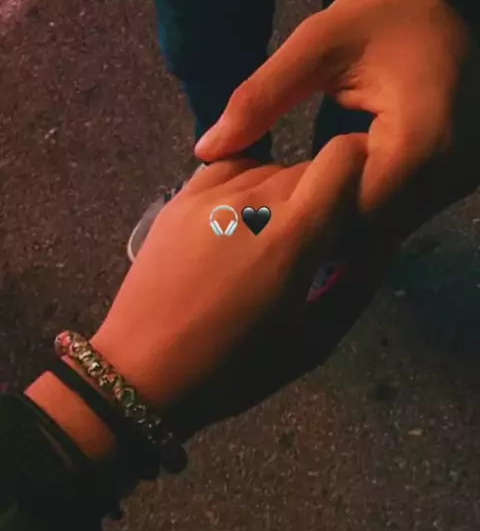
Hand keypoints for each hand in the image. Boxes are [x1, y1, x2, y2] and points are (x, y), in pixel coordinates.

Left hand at [91, 138, 365, 409]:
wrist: (142, 374)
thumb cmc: (234, 369)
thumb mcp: (313, 343)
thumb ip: (355, 286)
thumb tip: (377, 244)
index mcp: (295, 234)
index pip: (343, 157)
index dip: (361, 168)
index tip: (359, 202)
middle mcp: (254, 199)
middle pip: (308, 166)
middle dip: (323, 194)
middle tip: (314, 238)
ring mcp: (210, 194)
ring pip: (267, 166)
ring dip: (282, 192)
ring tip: (270, 236)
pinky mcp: (178, 198)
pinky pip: (226, 169)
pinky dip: (244, 184)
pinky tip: (238, 218)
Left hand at [196, 0, 479, 237]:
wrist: (448, 0)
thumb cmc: (383, 13)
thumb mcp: (317, 44)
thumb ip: (261, 97)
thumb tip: (205, 148)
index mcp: (418, 141)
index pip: (351, 208)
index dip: (300, 213)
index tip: (254, 210)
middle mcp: (445, 175)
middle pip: (368, 230)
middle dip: (315, 226)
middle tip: (263, 220)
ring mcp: (451, 183)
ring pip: (382, 230)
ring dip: (336, 224)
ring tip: (288, 210)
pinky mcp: (448, 182)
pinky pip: (396, 215)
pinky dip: (357, 211)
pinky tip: (324, 199)